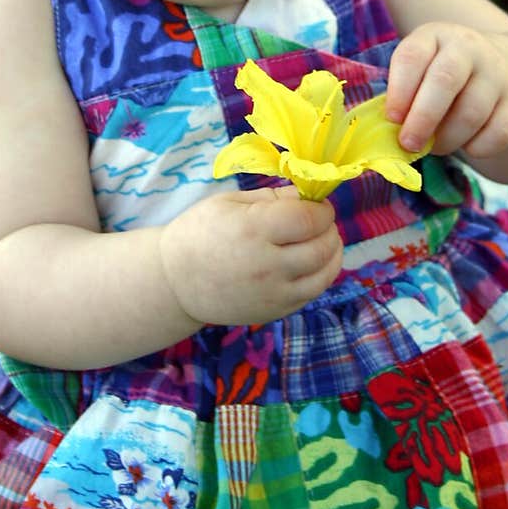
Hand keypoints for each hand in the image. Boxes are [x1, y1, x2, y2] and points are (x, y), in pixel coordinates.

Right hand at [159, 186, 342, 325]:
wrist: (175, 282)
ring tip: (323, 241)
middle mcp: (267, 264)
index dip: (322, 209)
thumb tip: (308, 196)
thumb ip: (273, 199)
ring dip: (332, 253)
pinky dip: (321, 275)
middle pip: (322, 246)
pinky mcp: (275, 311)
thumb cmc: (200, 233)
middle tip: (321, 222)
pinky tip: (311, 262)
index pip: (309, 218)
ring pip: (325, 273)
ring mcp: (273, 293)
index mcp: (253, 230)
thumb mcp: (229, 203)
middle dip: (329, 229)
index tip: (318, 205)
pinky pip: (313, 292)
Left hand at [385, 22, 507, 159]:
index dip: (399, 90)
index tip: (391, 118)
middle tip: (408, 144)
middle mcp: (468, 48)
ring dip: (448, 139)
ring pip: (471, 112)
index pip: (413, 57)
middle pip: (445, 81)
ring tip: (433, 146)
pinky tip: (466, 145)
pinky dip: (478, 147)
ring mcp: (495, 73)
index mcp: (434, 36)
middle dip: (423, 118)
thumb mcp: (418, 67)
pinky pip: (498, 132)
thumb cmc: (438, 72)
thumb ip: (400, 93)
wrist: (496, 63)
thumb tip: (388, 133)